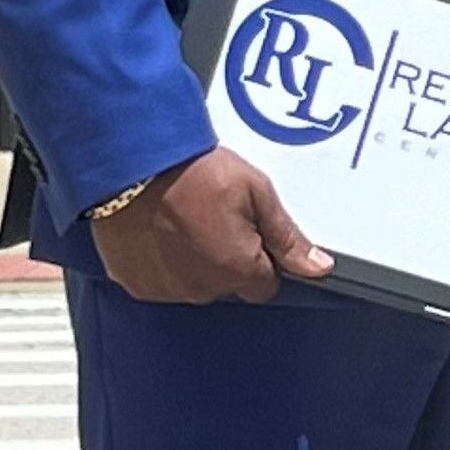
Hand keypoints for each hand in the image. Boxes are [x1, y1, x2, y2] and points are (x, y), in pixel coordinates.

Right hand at [89, 146, 333, 304]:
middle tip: (211, 213)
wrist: (131, 160)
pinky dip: (160, 260)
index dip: (261, 256)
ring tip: (182, 216)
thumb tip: (318, 267)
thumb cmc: (191, 169)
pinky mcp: (135, 281)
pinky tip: (158, 228)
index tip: (249, 231)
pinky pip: (159, 279)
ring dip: (192, 259)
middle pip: (227, 284)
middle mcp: (202, 289)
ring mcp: (166, 289)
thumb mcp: (254, 190)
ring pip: (192, 283)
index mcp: (238, 269)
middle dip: (225, 256)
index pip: (265, 284)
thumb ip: (285, 235)